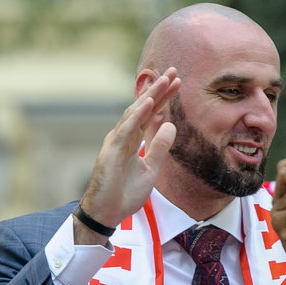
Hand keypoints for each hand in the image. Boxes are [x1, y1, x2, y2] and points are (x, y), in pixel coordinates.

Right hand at [78, 68, 179, 242]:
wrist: (108, 212)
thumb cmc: (125, 192)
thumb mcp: (151, 168)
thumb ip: (160, 147)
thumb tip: (170, 124)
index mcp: (133, 139)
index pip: (151, 114)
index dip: (164, 98)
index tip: (177, 82)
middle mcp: (123, 136)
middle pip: (143, 108)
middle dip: (159, 90)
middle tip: (173, 72)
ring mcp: (116, 142)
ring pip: (135, 114)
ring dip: (150, 96)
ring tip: (164, 80)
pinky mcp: (111, 151)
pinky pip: (126, 129)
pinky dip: (137, 115)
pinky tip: (148, 102)